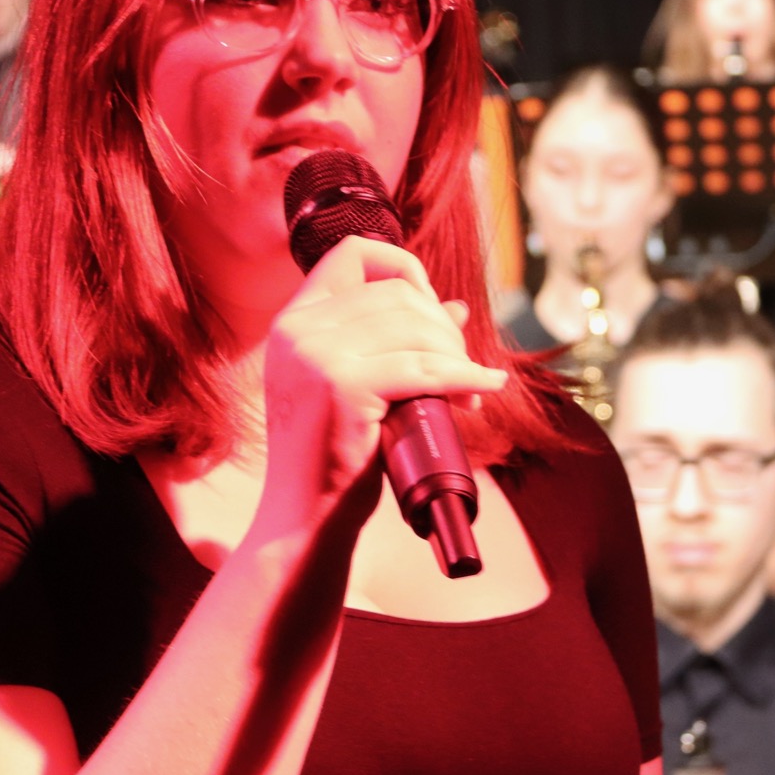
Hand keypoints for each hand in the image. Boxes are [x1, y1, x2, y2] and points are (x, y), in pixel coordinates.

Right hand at [253, 237, 506, 545]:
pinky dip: (464, 378)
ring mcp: (315, 356)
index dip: (403, 269)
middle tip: (462, 367)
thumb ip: (395, 341)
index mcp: (292, 321)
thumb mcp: (359, 386)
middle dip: (444, 328)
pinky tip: (482, 390)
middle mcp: (297, 330)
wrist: (303, 521)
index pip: (353, 254)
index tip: (430, 310)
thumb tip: (456, 308)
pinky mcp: (342, 387)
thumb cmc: (331, 458)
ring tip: (469, 390)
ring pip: (415, 330)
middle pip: (397, 295)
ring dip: (457, 357)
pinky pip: (423, 370)